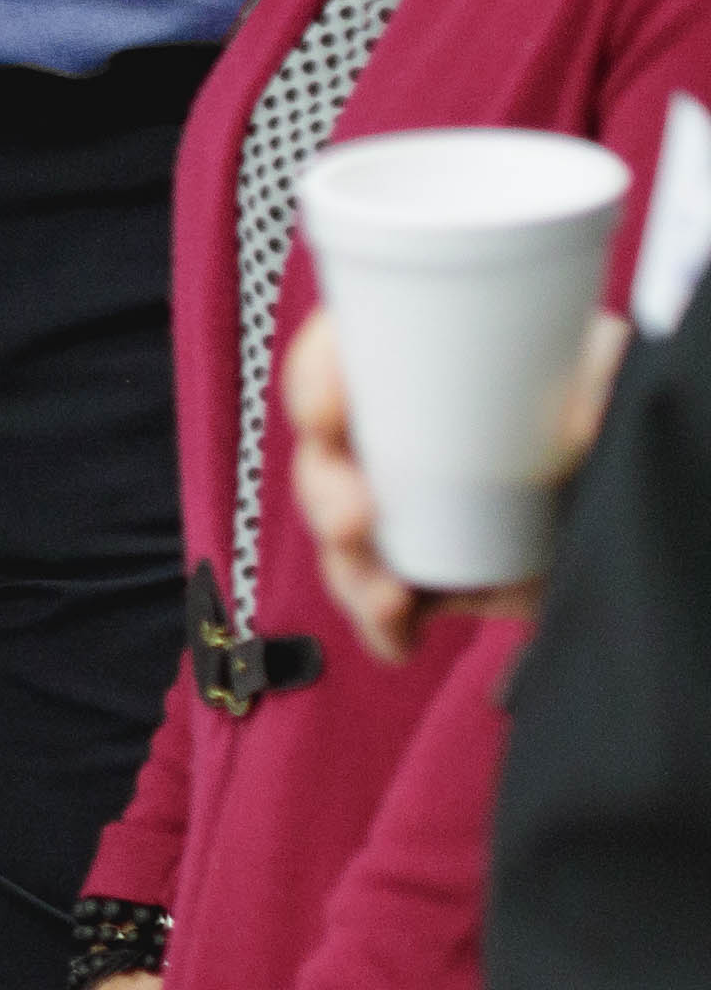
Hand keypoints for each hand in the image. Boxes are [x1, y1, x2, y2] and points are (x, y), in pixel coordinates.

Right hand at [285, 302, 625, 667]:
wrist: (672, 523)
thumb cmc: (632, 430)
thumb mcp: (620, 388)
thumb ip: (602, 390)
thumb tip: (578, 417)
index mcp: (434, 365)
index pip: (348, 355)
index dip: (316, 375)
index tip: (325, 408)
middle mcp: (412, 437)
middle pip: (329, 456)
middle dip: (324, 491)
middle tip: (354, 517)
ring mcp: (419, 511)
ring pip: (346, 537)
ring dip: (349, 568)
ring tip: (387, 595)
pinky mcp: (440, 575)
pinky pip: (389, 602)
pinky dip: (382, 624)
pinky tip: (399, 634)